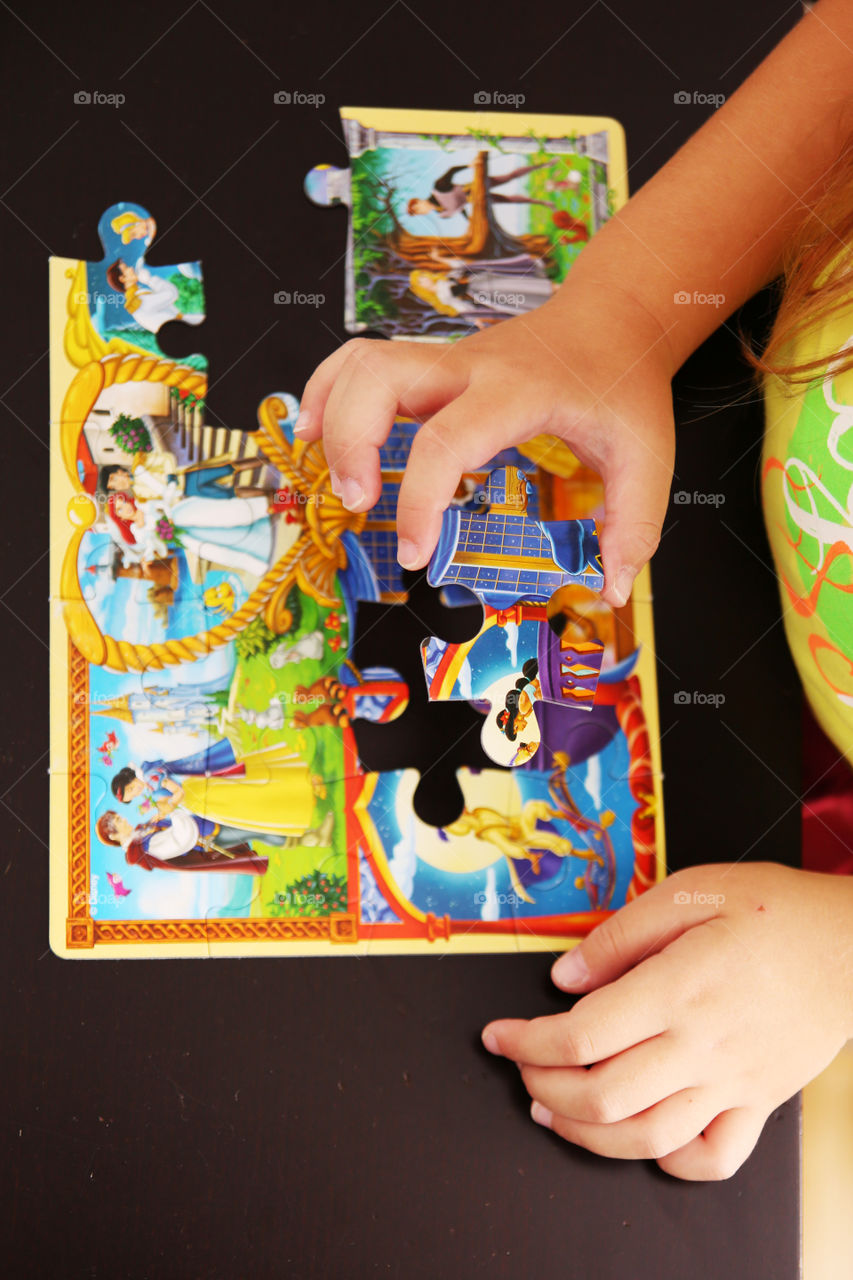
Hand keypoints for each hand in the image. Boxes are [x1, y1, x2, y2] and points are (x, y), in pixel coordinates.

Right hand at [296, 279, 676, 606]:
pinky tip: (318, 433)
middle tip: (359, 503)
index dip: (418, 504)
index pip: (445, 443)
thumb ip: (633, 527)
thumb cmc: (624, 383)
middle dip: (351, 445)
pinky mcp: (432, 365)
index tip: (414, 555)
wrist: (615, 317)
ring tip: (335, 476)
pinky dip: (329, 392)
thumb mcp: (648, 457)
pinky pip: (361, 362)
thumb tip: (611, 590)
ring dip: (331, 415)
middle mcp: (470, 368)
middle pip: (377, 380)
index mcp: (517, 392)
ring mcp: (445, 361)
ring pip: (360, 363)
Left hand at [481, 863, 852, 1179]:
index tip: (499, 1035)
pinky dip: (671, 1164)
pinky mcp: (760, 1102)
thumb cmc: (777, 910)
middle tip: (521, 1066)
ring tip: (554, 1111)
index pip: (582, 1035)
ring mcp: (733, 1083)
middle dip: (544, 1087)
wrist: (852, 943)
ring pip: (647, 1137)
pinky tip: (641, 1142)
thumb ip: (621, 934)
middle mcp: (703, 1047)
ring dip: (586, 1133)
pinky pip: (714, 1158)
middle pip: (603, 1095)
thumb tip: (565, 975)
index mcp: (679, 989)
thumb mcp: (693, 891)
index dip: (526, 1041)